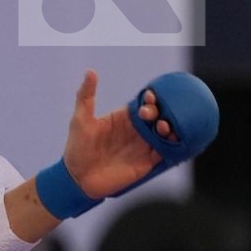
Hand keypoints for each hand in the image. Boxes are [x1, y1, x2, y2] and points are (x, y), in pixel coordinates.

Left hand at [61, 69, 172, 198]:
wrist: (77, 179)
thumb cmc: (77, 148)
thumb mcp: (80, 119)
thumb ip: (86, 96)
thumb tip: (90, 71)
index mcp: (124, 118)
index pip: (143, 104)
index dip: (150, 99)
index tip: (149, 97)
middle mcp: (137, 130)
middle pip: (158, 116)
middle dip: (161, 112)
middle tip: (150, 115)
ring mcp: (143, 146)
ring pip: (165, 132)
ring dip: (170, 127)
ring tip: (163, 126)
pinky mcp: (148, 162)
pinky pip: (167, 151)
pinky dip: (174, 144)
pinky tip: (173, 139)